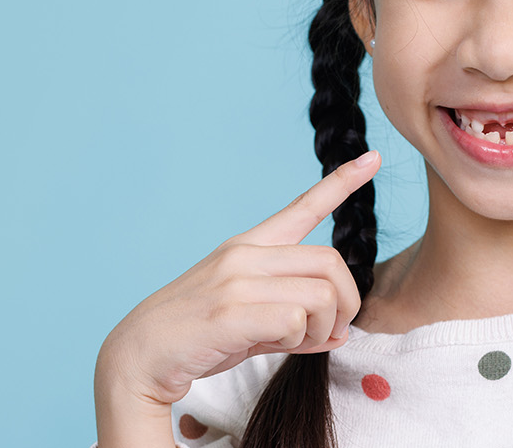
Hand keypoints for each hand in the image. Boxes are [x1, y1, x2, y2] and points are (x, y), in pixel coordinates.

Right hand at [95, 150, 378, 407]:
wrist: (140, 355)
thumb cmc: (197, 337)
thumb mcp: (250, 321)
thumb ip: (294, 320)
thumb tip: (338, 333)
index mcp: (249, 247)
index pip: (302, 207)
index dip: (342, 183)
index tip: (372, 157)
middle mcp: (246, 254)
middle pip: (331, 261)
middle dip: (347, 302)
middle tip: (334, 330)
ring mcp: (237, 279)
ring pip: (321, 293)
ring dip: (323, 327)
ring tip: (301, 342)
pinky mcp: (232, 310)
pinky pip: (296, 319)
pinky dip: (299, 340)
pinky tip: (277, 345)